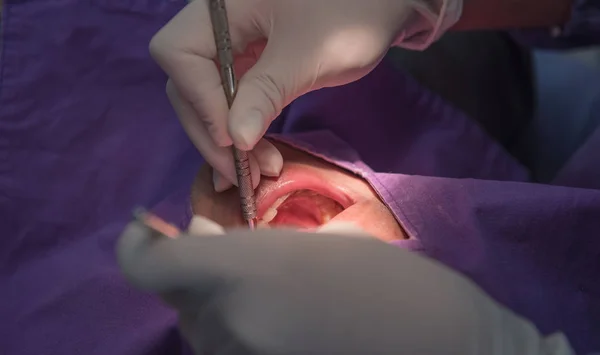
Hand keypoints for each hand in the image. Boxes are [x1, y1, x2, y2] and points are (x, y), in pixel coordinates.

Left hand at [117, 217, 572, 354]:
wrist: (454, 353)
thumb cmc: (401, 286)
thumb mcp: (325, 247)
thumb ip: (255, 248)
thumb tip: (206, 243)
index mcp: (251, 271)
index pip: (151, 268)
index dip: (139, 247)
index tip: (150, 228)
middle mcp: (232, 324)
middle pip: (178, 300)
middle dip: (193, 272)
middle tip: (228, 252)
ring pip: (202, 332)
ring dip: (217, 307)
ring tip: (265, 291)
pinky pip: (230, 352)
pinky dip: (238, 333)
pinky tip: (277, 320)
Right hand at [150, 0, 462, 190]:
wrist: (386, 0)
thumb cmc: (352, 12)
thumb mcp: (308, 55)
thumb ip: (266, 92)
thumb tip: (235, 141)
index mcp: (220, 5)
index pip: (180, 54)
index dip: (201, 101)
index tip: (234, 141)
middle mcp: (216, 21)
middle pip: (186, 81)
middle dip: (211, 131)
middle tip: (241, 175)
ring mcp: (232, 43)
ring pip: (207, 96)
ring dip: (227, 139)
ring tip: (256, 173)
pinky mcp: (249, 61)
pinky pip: (232, 98)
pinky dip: (243, 128)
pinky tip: (257, 156)